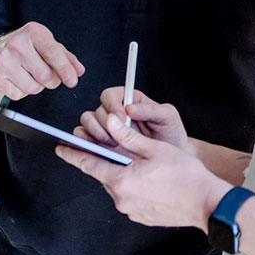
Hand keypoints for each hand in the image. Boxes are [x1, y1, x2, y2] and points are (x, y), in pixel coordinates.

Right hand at [0, 21, 83, 99]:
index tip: (72, 81)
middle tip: (48, 75)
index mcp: (33, 32)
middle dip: (53, 81)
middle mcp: (16, 44)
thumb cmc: (28, 47)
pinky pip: (18, 95)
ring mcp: (2, 60)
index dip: (65, 69)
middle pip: (45, 75)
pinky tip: (18, 79)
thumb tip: (78, 71)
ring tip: (31, 74)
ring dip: (38, 86)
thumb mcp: (48, 45)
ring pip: (32, 88)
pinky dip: (23, 91)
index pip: (52, 53)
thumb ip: (67, 58)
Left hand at [57, 113, 229, 230]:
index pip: (89, 163)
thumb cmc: (185, 175)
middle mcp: (121, 198)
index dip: (73, 154)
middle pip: (105, 174)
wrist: (205, 202)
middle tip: (119, 148)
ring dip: (125, 173)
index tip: (60, 147)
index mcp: (121, 180)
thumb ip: (128, 136)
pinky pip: (130, 197)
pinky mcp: (141, 216)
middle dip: (109, 160)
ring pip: (119, 185)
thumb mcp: (155, 149)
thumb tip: (110, 121)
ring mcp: (130, 210)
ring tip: (145, 164)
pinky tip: (152, 179)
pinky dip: (135, 186)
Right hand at [75, 89, 189, 152]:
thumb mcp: (168, 116)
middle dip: (104, 123)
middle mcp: (115, 113)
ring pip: (86, 123)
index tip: (121, 118)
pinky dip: (86, 144)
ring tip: (113, 144)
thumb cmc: (170, 133)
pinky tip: (100, 151)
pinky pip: (83, 140)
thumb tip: (130, 107)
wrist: (171, 159)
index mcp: (129, 100)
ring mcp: (106, 129)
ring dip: (95, 133)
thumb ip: (151, 109)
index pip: (110, 95)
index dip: (112, 105)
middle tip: (117, 135)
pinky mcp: (100, 145)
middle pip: (95, 110)